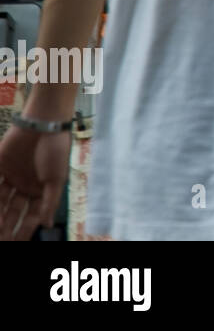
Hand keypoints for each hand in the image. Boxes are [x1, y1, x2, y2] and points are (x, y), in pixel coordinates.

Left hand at [0, 126, 69, 240]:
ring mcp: (10, 177)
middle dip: (7, 226)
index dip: (24, 229)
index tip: (17, 242)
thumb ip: (49, 203)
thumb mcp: (57, 180)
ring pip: (0, 201)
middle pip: (12, 211)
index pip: (30, 215)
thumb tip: (46, 225)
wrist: (44, 124)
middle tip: (3, 240)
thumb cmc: (56, 151)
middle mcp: (24, 186)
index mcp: (40, 190)